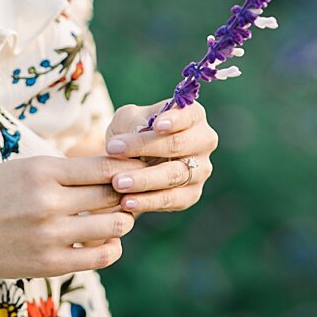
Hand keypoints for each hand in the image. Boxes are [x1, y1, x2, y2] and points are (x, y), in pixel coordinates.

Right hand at [0, 154, 148, 278]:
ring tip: (118, 217)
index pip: (104, 168)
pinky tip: (108, 241)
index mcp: (42, 171)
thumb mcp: (27, 168)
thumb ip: (68, 170)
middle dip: (128, 194)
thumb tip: (117, 170)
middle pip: (113, 195)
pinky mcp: (50, 263)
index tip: (138, 170)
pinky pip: (100, 257)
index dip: (129, 169)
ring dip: (123, 221)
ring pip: (114, 226)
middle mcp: (48, 201)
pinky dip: (112, 248)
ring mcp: (50, 235)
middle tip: (131, 194)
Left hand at [102, 99, 218, 213]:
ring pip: (175, 175)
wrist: (129, 159)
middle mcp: (203, 141)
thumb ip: (133, 121)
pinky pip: (171, 199)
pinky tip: (127, 202)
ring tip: (118, 182)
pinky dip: (148, 201)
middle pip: (178, 144)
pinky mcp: (191, 194)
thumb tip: (139, 131)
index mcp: (192, 116)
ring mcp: (201, 170)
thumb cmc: (131, 131)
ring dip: (144, 179)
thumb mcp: (127, 119)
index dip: (175, 119)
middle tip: (113, 150)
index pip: (188, 115)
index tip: (157, 124)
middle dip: (145, 148)